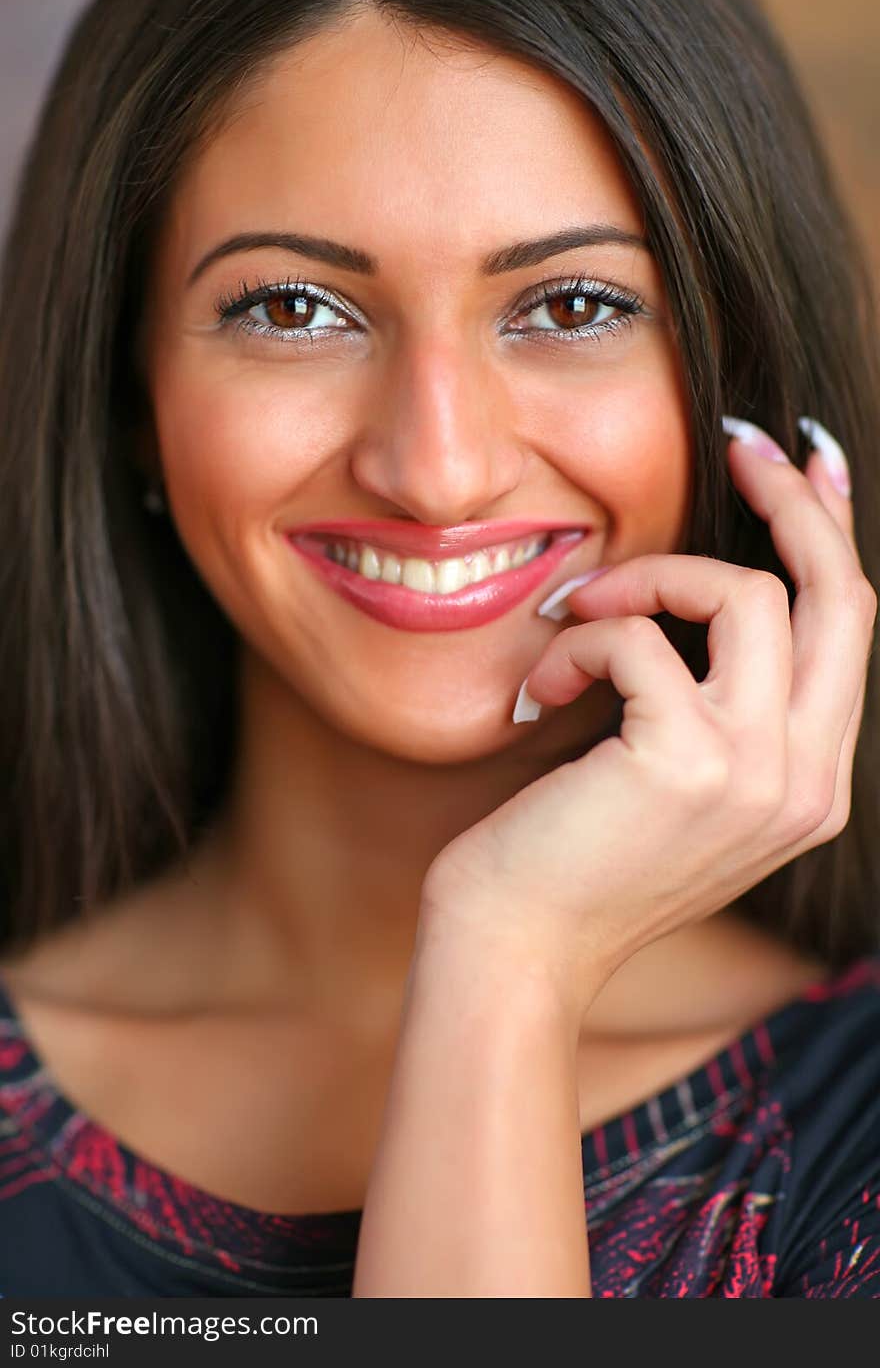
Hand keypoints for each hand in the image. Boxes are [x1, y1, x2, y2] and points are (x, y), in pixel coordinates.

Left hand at [423, 422, 877, 1013]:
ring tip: (577, 614)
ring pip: (749, 595)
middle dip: (790, 501)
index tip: (802, 458)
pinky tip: (536, 692)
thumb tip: (715, 589)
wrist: (514, 955)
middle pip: (840, 594)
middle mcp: (807, 781)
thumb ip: (719, 705)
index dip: (833, 530)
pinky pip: (639, 637)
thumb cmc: (572, 860)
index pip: (850, 629)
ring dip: (647, 578)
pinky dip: (578, 640)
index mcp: (809, 783)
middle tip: (735, 443)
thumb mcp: (673, 783)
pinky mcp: (685, 763)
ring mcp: (758, 775)